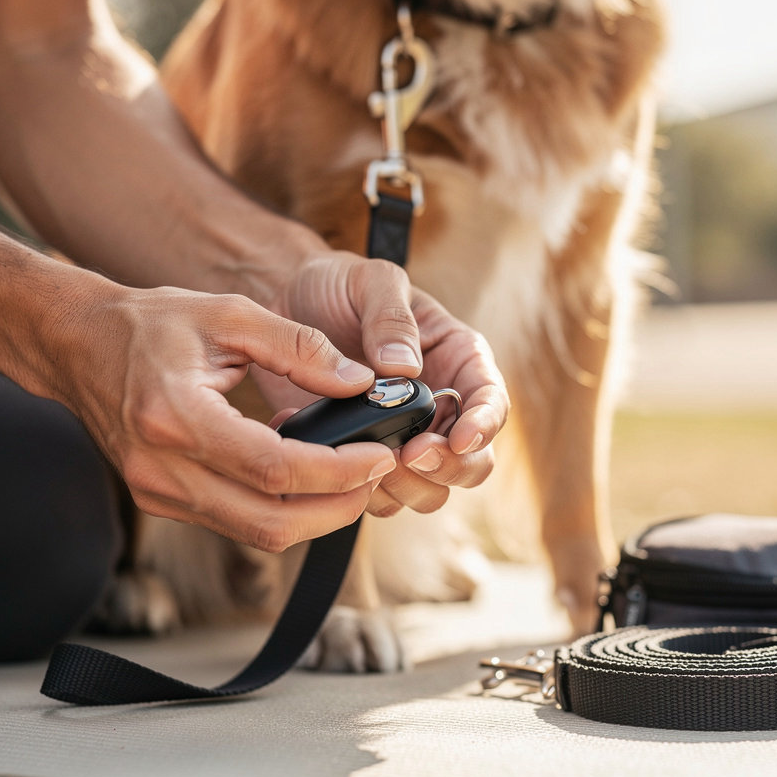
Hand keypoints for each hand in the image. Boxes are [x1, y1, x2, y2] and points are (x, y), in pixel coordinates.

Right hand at [53, 284, 398, 550]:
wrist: (76, 345)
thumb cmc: (149, 323)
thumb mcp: (229, 315)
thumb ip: (300, 347)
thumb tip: (360, 381)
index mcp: (176, 417)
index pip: (275, 468)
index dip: (338, 471)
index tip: (379, 454)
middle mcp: (163, 470)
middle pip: (271, 521)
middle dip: (337, 508)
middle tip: (375, 475)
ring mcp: (158, 493)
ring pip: (257, 533)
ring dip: (314, 514)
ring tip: (349, 475)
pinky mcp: (161, 501)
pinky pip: (237, 521)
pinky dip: (280, 506)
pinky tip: (302, 474)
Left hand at [257, 251, 508, 516]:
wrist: (284, 305)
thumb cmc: (339, 285)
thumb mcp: (369, 280)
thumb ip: (391, 317)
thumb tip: (404, 368)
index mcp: (458, 360)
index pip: (492, 402)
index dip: (483, 426)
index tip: (458, 440)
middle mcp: (440, 408)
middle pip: (472, 462)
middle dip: (447, 467)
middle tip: (408, 455)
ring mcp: (404, 439)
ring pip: (429, 491)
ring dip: (405, 487)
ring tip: (366, 458)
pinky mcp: (365, 459)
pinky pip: (378, 496)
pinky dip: (356, 488)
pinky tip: (323, 452)